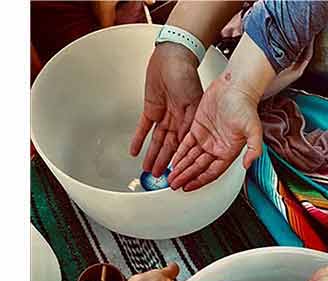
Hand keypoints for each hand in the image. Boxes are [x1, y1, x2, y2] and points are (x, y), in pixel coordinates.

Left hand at [131, 42, 205, 176]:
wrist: (172, 56)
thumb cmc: (186, 75)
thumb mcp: (192, 102)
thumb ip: (189, 124)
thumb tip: (185, 145)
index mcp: (191, 120)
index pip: (184, 145)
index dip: (179, 160)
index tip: (176, 173)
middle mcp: (178, 120)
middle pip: (169, 146)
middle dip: (163, 162)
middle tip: (158, 177)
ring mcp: (164, 114)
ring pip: (157, 140)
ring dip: (152, 155)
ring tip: (148, 169)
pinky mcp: (151, 108)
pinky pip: (144, 128)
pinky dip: (139, 139)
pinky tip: (135, 151)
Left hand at [167, 69, 263, 190]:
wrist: (235, 86)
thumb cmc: (246, 106)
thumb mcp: (253, 129)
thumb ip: (254, 149)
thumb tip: (248, 164)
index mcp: (228, 151)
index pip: (211, 172)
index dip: (199, 181)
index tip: (188, 187)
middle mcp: (216, 147)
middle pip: (198, 167)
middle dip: (186, 177)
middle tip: (174, 185)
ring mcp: (206, 138)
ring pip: (190, 158)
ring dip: (181, 168)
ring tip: (170, 177)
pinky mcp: (197, 127)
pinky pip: (185, 144)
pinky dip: (178, 153)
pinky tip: (172, 161)